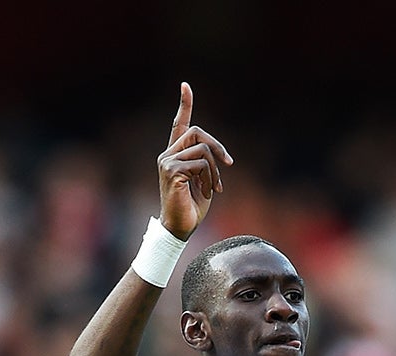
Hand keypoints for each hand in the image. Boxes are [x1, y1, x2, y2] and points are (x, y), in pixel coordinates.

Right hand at [158, 82, 232, 240]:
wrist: (179, 229)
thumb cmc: (192, 208)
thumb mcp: (205, 180)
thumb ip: (207, 162)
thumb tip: (217, 153)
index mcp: (175, 155)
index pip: (178, 125)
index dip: (184, 105)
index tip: (185, 86)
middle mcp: (167, 154)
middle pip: (197, 132)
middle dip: (218, 147)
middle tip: (229, 165)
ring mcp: (167, 161)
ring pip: (203, 149)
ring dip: (215, 170)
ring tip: (214, 189)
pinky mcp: (171, 170)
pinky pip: (201, 163)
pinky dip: (210, 178)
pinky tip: (207, 193)